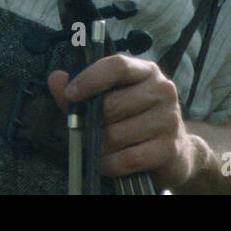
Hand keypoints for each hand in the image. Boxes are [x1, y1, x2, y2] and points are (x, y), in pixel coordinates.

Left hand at [47, 55, 204, 189]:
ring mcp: (169, 118)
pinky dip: (110, 164)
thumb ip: (81, 91)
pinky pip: (127, 158)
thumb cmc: (136, 121)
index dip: (90, 78)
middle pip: (111, 105)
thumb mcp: (111, 100)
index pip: (117, 66)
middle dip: (91, 123)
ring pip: (116, 135)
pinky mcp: (169, 147)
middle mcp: (162, 90)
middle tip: (85, 132)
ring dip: (99, 147)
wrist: (175, 153)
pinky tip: (107, 163)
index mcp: (146, 71)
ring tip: (99, 149)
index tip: (71, 93)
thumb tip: (56, 79)